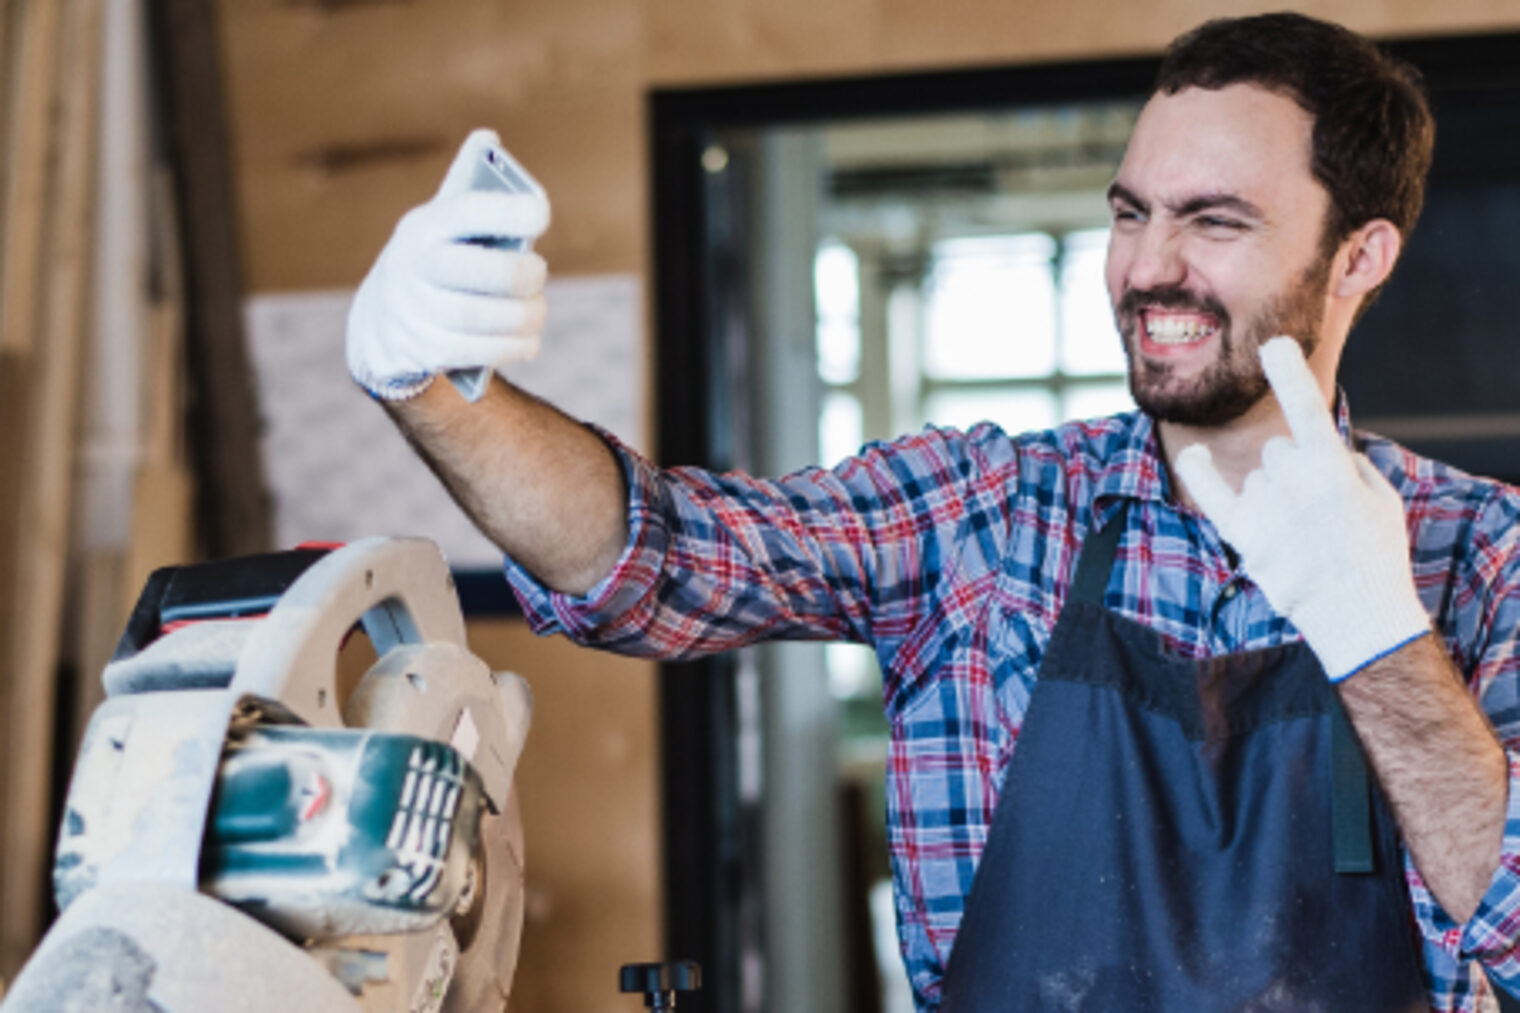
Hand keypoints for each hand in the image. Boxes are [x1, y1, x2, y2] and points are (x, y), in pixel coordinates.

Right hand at [346, 129, 549, 399]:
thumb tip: (488, 137)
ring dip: (524, 316)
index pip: (468, 210)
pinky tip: (528, 341)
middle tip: (538, 272)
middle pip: (482, 271)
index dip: (510, 210)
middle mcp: (415, 266)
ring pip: (484, 317)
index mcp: (425, 226)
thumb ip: (468, 186)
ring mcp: (416, 311)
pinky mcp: (423, 350)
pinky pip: (479, 352)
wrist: (382, 323)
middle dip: (523, 274)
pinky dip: (513, 347)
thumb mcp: (441, 221)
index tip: (541, 213)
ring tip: (536, 310)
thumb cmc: (434, 260)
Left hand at [1172, 337, 1429, 680]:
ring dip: (1273, 493)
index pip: (1307, 410)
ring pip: (1257, 475)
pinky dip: (1198, 471)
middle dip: (1295, 469)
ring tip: (1301, 534)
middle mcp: (1293, 484)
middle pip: (1279, 450)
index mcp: (1333, 469)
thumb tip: (1308, 445)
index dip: (1289, 375)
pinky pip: (1211, 492)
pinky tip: (1192, 454)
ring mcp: (1265, 510)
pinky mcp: (1243, 537)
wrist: (1358, 616)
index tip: (1273, 344)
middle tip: (1318, 510)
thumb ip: (1344, 462)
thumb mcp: (1379, 497)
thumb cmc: (1374, 552)